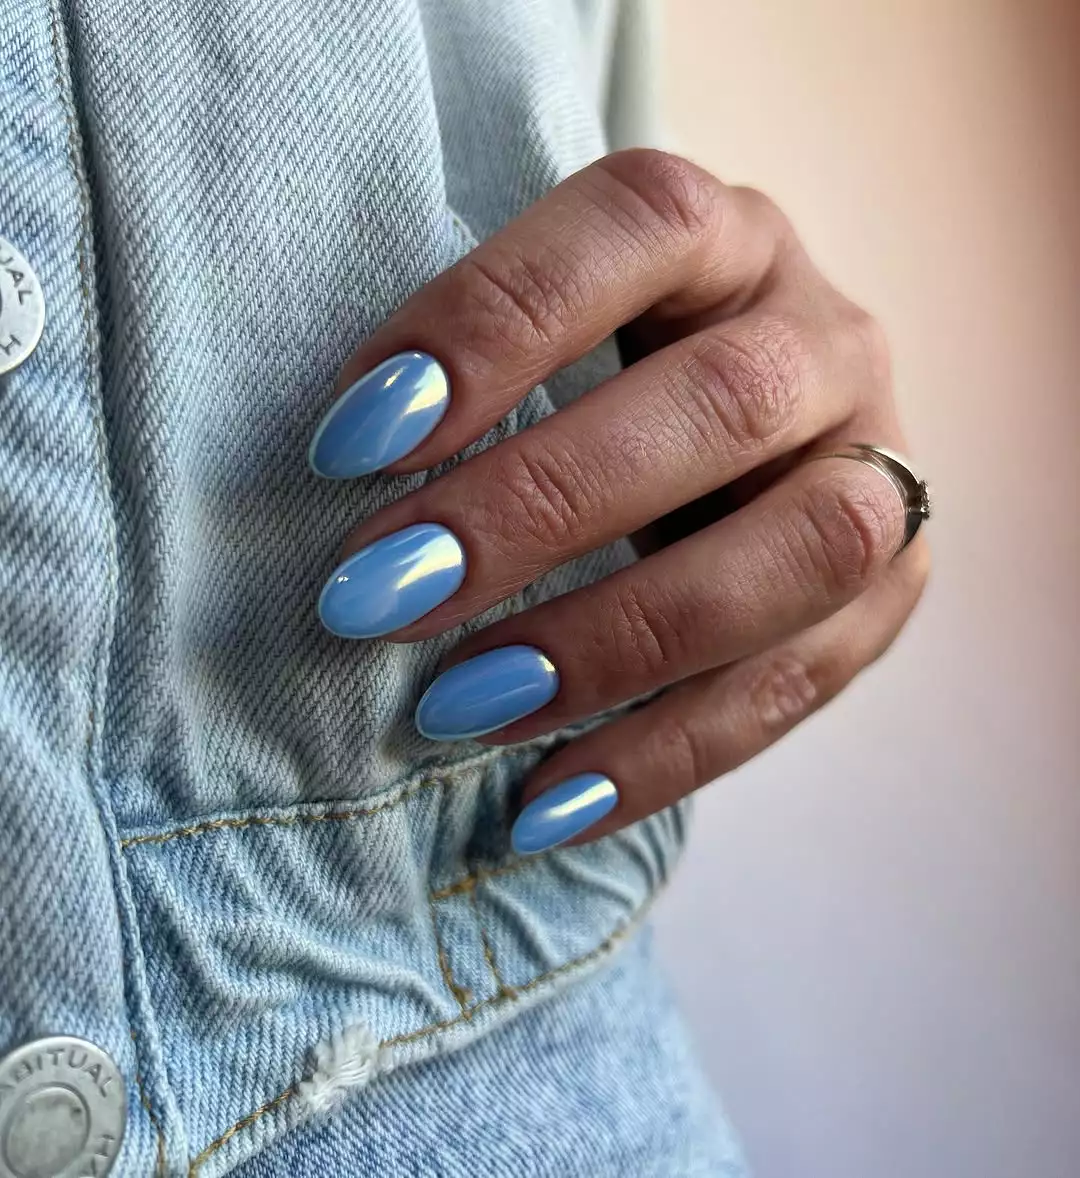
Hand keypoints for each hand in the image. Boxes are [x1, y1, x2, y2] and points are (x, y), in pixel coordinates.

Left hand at [308, 150, 928, 854]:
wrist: (742, 441)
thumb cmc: (599, 383)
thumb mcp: (550, 343)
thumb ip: (478, 381)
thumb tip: (342, 477)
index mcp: (729, 240)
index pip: (637, 229)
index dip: (494, 324)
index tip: (352, 439)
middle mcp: (826, 339)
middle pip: (724, 404)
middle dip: (541, 508)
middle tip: (379, 594)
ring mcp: (879, 466)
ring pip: (800, 551)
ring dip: (616, 643)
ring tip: (460, 708)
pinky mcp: (891, 592)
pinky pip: (798, 684)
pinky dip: (664, 753)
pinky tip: (544, 802)